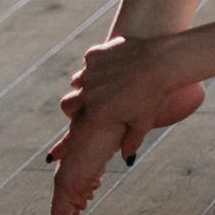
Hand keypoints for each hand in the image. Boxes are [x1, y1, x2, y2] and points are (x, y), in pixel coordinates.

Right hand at [44, 35, 205, 214]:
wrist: (161, 62)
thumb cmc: (153, 96)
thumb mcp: (143, 122)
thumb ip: (131, 142)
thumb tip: (128, 160)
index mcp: (98, 114)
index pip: (76, 133)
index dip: (65, 146)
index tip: (53, 155)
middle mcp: (89, 94)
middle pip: (68, 104)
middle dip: (73, 107)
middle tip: (84, 105)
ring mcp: (90, 73)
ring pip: (77, 81)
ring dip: (85, 84)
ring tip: (100, 83)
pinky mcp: (96, 54)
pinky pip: (89, 61)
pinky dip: (96, 64)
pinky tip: (109, 64)